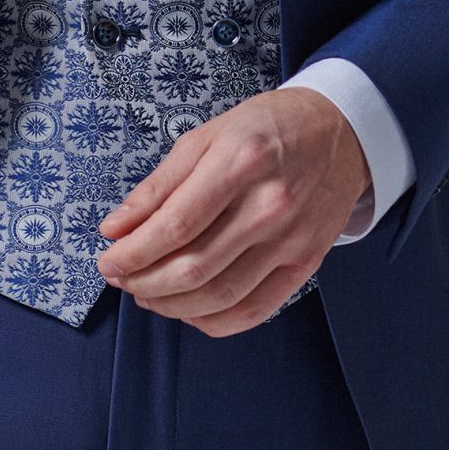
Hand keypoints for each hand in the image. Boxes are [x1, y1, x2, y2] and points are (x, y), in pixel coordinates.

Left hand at [95, 85, 370, 334]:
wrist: (340, 131)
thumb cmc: (266, 128)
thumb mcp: (206, 137)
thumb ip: (158, 186)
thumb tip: (115, 229)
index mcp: (240, 162)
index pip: (174, 226)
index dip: (133, 252)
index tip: (108, 259)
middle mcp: (270, 205)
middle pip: (194, 267)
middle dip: (143, 281)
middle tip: (120, 277)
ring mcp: (292, 239)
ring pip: (220, 296)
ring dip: (171, 305)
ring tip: (146, 293)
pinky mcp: (307, 263)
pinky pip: (254, 310)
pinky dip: (213, 321)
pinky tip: (188, 310)